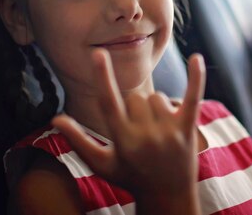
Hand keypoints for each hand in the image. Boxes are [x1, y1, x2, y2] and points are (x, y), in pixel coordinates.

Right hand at [52, 50, 205, 213]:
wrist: (168, 197)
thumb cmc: (130, 178)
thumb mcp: (101, 164)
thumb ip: (78, 140)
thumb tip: (55, 119)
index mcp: (122, 140)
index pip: (109, 103)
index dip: (102, 77)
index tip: (98, 53)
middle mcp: (145, 135)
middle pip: (136, 97)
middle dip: (135, 108)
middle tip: (140, 131)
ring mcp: (168, 132)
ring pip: (157, 97)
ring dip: (155, 108)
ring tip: (157, 131)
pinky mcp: (188, 129)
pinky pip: (192, 97)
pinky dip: (195, 77)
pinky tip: (196, 58)